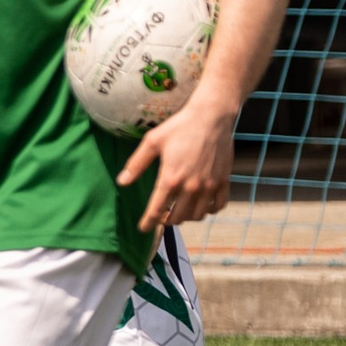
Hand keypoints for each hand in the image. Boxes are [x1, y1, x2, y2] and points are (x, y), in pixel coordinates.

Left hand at [118, 94, 236, 230]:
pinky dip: (209, 210)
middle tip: (160, 215)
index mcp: (171, 178)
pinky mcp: (224, 180)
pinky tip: (201, 206)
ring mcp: (210, 185)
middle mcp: (191, 186)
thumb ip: (136, 164)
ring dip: (186, 217)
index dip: (148, 222)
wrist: (211, 117)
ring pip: (197, 215)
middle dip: (166, 220)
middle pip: (177, 217)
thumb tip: (122, 182)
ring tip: (178, 210)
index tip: (143, 228)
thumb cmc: (179, 127)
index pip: (157, 210)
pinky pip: (218, 206)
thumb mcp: (152, 142)